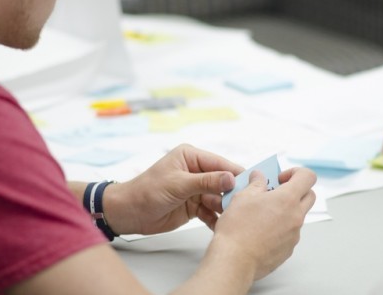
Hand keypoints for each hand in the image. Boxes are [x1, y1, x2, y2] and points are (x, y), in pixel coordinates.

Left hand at [105, 144, 243, 234]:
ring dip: (225, 208)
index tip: (253, 184)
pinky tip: (222, 226)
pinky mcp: (194, 206)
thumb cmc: (147, 191)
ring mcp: (196, 189)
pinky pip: (211, 211)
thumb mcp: (178, 184)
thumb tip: (231, 178)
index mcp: (191, 157)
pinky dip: (216, 219)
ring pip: (219, 198)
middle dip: (232, 193)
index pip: (221, 164)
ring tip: (234, 217)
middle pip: (223, 182)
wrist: (129, 213)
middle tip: (245, 204)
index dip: (236, 174)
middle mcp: (196, 171)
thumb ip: (206, 182)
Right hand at [210, 167, 315, 280]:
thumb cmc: (237, 228)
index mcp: (288, 199)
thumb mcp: (243, 197)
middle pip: (309, 196)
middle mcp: (296, 217)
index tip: (280, 179)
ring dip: (286, 211)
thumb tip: (259, 177)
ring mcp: (294, 235)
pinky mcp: (288, 250)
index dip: (296, 173)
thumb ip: (256, 183)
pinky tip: (260, 232)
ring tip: (262, 214)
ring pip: (298, 216)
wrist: (234, 260)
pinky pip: (290, 233)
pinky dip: (280, 228)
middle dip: (295, 191)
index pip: (308, 177)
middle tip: (275, 193)